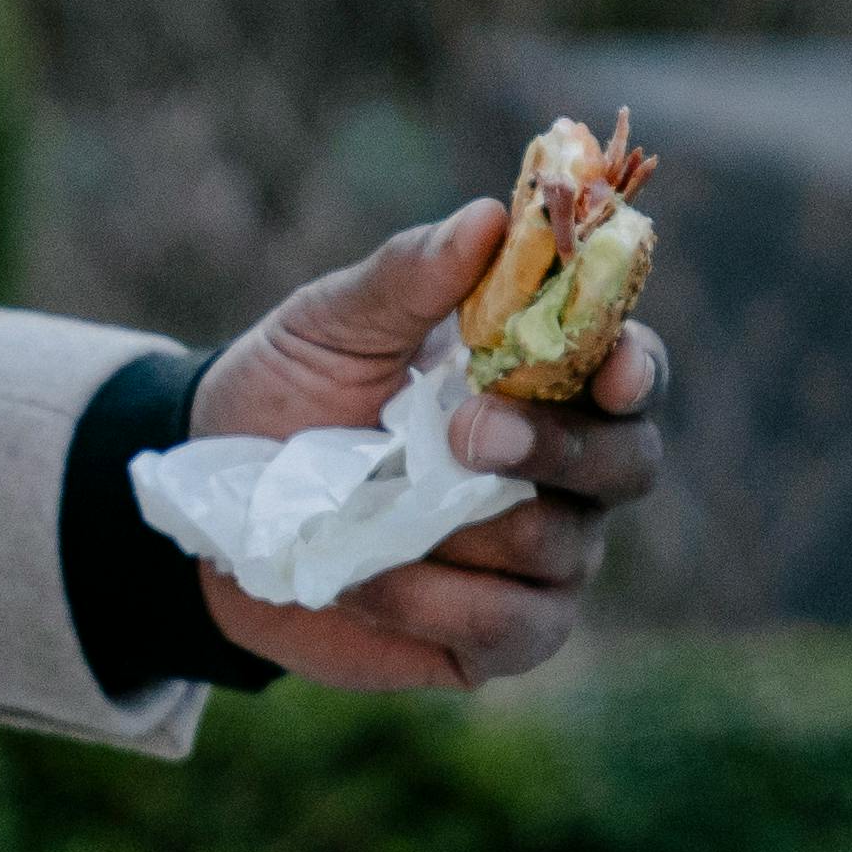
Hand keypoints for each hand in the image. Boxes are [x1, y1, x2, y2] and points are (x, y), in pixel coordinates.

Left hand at [188, 199, 670, 694]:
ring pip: (566, 547)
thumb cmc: (288, 393)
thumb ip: (410, 277)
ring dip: (464, 528)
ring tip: (366, 509)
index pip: (629, 367)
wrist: (215, 506)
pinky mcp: (499, 634)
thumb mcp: (332, 325)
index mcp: (539, 377)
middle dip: (561, 449)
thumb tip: (489, 217)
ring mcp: (541, 556)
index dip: (637, 368)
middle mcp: (564, 468)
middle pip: (630, 462)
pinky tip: (367, 578)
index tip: (614, 370)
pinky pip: (514, 626)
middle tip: (468, 434)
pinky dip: (437, 603)